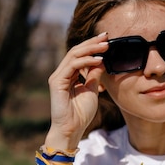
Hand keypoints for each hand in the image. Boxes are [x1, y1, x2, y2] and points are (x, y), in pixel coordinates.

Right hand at [45, 32, 107, 147]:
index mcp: (70, 75)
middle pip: (76, 51)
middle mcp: (62, 73)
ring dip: (90, 49)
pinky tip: (98, 60)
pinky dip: (86, 61)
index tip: (107, 39)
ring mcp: (58, 76)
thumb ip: (94, 76)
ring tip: (105, 46)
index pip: (80, 55)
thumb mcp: (92, 90)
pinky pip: (72, 66)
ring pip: (73, 55)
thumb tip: (101, 61)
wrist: (72, 129)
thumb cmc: (81, 113)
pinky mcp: (57, 82)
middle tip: (106, 36)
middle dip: (92, 43)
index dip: (92, 46)